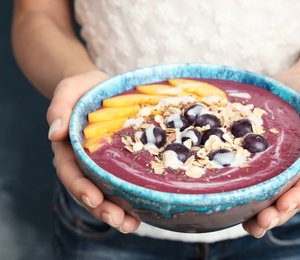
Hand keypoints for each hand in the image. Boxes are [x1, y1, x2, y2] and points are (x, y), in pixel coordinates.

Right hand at [47, 70, 140, 232]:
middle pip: (88, 190)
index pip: (70, 171)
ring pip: (105, 194)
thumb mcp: (70, 89)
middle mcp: (84, 161)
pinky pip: (122, 185)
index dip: (80, 187)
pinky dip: (130, 201)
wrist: (102, 87)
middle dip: (101, 209)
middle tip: (118, 220)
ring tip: (131, 225)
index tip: (94, 198)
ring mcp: (102, 165)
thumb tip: (54, 132)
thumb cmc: (85, 88)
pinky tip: (143, 212)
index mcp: (69, 147)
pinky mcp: (119, 164)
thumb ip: (60, 107)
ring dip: (116, 212)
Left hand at [242, 72, 299, 237]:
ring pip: (271, 195)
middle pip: (289, 196)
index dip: (298, 196)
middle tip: (260, 225)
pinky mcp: (260, 160)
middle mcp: (296, 167)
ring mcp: (277, 166)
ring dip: (260, 213)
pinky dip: (247, 196)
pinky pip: (255, 180)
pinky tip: (234, 206)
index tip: (284, 206)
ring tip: (248, 227)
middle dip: (276, 213)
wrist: (293, 85)